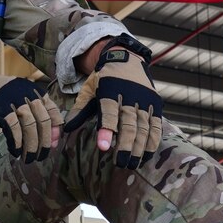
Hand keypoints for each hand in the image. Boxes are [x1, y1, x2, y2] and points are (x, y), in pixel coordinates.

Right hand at [0, 68, 62, 162]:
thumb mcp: (16, 97)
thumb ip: (31, 111)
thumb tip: (49, 135)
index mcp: (33, 89)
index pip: (53, 110)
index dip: (55, 129)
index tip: (54, 144)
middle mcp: (26, 92)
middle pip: (43, 120)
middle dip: (45, 141)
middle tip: (42, 155)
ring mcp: (13, 100)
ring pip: (30, 126)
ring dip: (31, 146)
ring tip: (28, 158)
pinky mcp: (0, 108)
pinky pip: (13, 129)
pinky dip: (16, 143)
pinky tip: (15, 152)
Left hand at [63, 45, 162, 168]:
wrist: (126, 59)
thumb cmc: (104, 79)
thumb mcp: (89, 89)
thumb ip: (80, 109)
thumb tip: (66, 129)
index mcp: (109, 90)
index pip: (109, 113)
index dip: (107, 131)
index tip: (104, 148)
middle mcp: (129, 94)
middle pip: (129, 124)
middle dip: (126, 145)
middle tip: (121, 164)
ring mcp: (144, 99)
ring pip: (144, 127)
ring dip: (139, 147)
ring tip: (132, 164)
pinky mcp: (155, 103)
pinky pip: (156, 124)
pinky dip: (152, 141)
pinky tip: (146, 155)